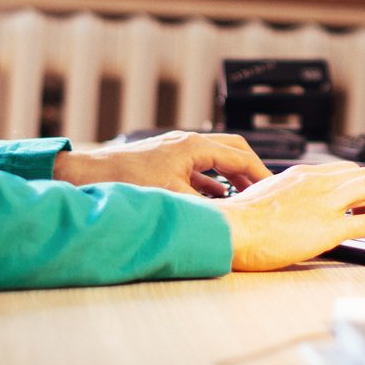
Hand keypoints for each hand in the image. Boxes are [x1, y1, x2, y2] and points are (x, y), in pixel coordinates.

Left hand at [51, 131, 270, 197]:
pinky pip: (200, 167)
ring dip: (232, 174)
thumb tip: (229, 221)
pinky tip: (217, 196)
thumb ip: (205, 207)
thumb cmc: (127, 181)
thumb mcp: (173, 198)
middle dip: (250, 168)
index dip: (261, 174)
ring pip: (216, 157)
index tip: (275, 189)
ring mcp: (176, 149)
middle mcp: (188, 143)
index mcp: (194, 146)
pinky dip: (213, 180)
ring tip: (246, 195)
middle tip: (265, 188)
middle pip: (232, 148)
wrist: (89, 175)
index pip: (240, 156)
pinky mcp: (165, 160)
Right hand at [211, 161, 364, 270]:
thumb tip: (287, 208)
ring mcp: (325, 202)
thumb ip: (282, 197)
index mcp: (300, 175)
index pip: (342, 171)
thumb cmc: (236, 221)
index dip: (359, 184)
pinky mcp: (329, 227)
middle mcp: (317, 182)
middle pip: (363, 174)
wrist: (229, 229)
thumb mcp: (262, 198)